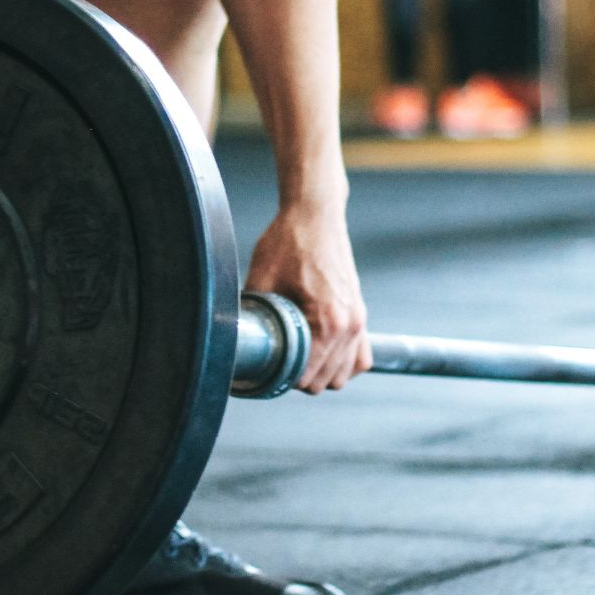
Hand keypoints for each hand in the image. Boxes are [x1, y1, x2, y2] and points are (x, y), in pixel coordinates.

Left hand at [244, 200, 369, 393]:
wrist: (315, 214)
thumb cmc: (289, 240)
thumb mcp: (261, 277)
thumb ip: (252, 313)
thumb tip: (234, 338)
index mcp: (327, 320)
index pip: (307, 376)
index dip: (282, 378)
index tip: (265, 367)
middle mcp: (349, 324)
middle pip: (325, 381)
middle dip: (299, 377)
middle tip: (275, 360)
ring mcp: (358, 320)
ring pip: (343, 374)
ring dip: (320, 373)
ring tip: (295, 357)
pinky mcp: (360, 313)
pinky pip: (360, 357)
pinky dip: (342, 363)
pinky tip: (320, 353)